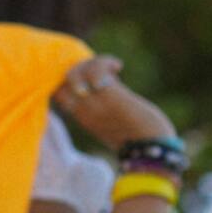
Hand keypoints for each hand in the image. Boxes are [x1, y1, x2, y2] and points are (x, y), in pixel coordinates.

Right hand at [53, 56, 175, 149]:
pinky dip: (104, 62)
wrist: (153, 150)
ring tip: (113, 67)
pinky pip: (96, 72)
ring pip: (75, 73)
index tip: (90, 75)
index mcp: (83, 117)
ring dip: (91, 63)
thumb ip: (103, 106)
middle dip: (77, 67)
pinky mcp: (110, 97)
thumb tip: (102, 84)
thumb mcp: (113, 121)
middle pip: (63, 80)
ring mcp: (95, 104)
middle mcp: (84, 110)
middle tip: (101, 68)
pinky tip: (119, 66)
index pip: (58, 92)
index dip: (68, 78)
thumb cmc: (139, 135)